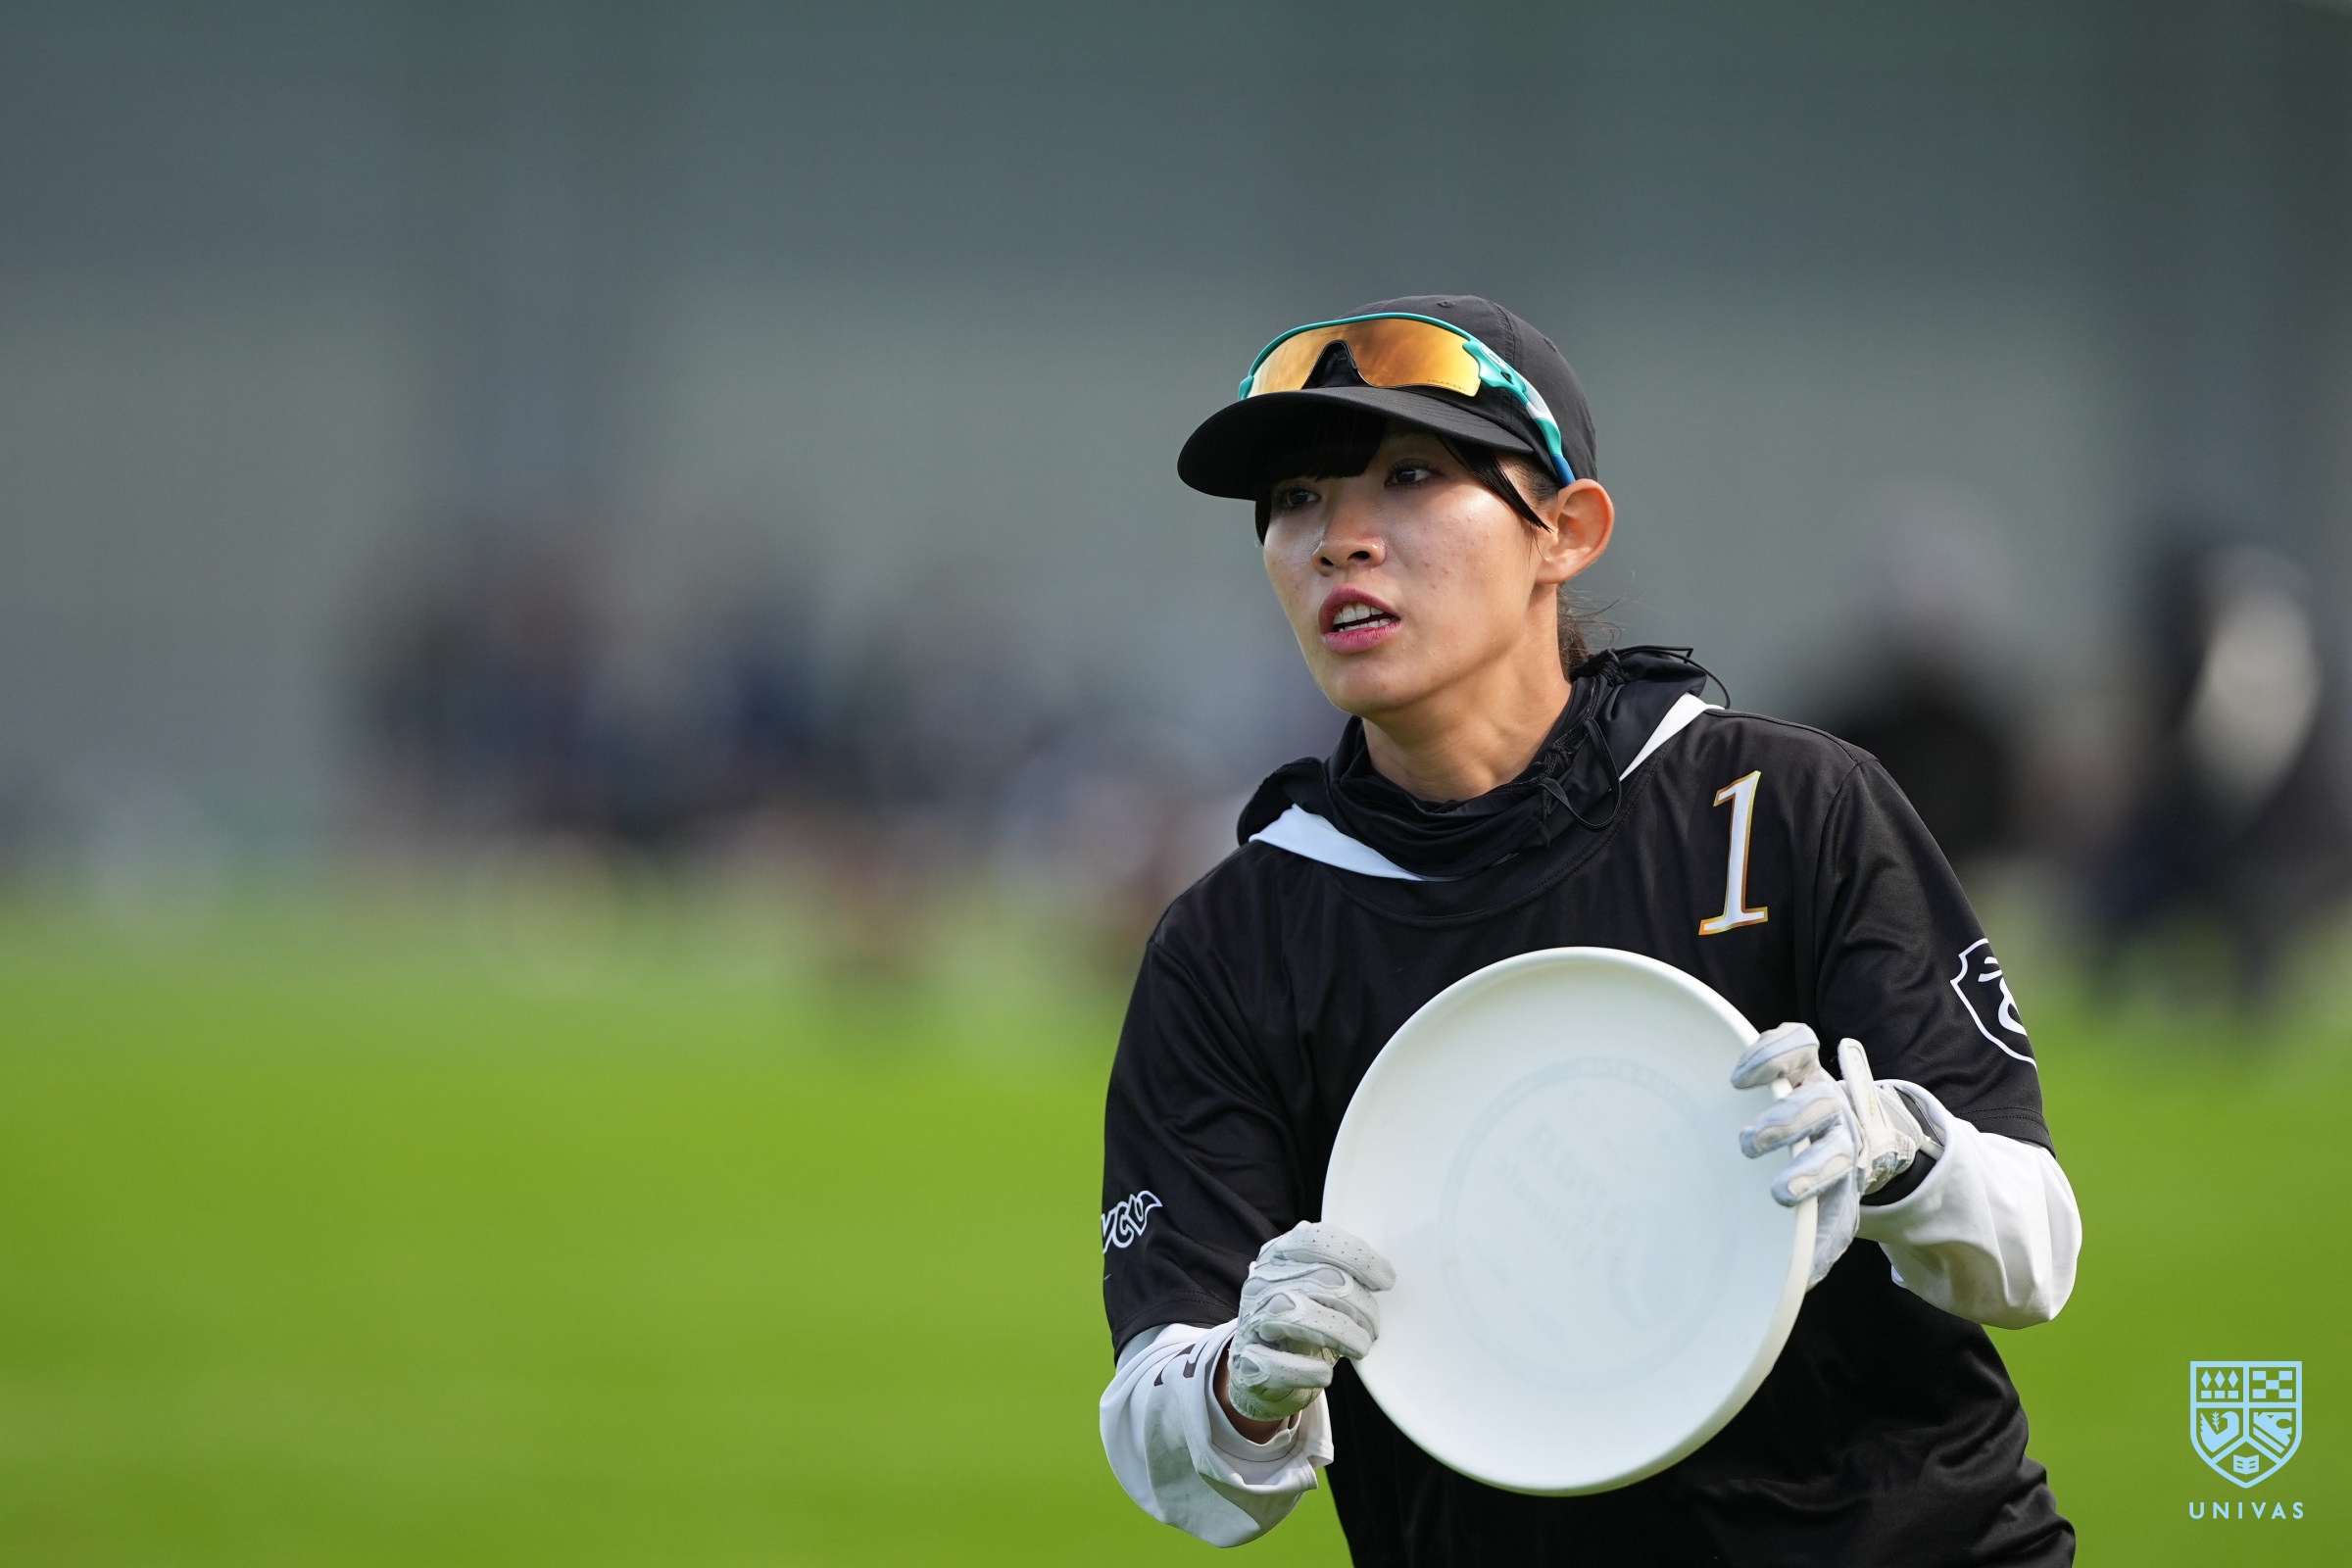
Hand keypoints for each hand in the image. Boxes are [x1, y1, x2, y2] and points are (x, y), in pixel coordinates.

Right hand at [1224, 1222, 1395, 1422]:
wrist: (1262, 1372)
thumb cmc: (1302, 1325)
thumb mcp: (1319, 1292)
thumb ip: (1342, 1274)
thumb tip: (1385, 1275)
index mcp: (1279, 1256)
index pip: (1316, 1240)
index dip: (1356, 1257)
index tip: (1386, 1282)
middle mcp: (1260, 1282)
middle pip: (1319, 1279)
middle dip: (1359, 1304)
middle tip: (1374, 1329)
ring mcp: (1250, 1322)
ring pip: (1295, 1313)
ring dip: (1339, 1331)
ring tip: (1362, 1348)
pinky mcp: (1246, 1363)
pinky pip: (1272, 1363)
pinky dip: (1303, 1369)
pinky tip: (1325, 1373)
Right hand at [1731, 1024, 1941, 1285]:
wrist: (1844, 1128)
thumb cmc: (1817, 1181)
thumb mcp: (1823, 1217)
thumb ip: (1814, 1246)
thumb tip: (1797, 1287)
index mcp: (1842, 1158)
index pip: (1836, 1160)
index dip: (1810, 1174)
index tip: (1778, 1195)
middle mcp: (1836, 1117)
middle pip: (1822, 1111)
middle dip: (1787, 1124)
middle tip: (1748, 1145)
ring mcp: (1819, 1083)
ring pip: (1809, 1073)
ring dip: (1774, 1080)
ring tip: (1735, 1092)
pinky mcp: (1800, 1058)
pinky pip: (1795, 1040)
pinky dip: (1769, 1048)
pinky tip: (1739, 1071)